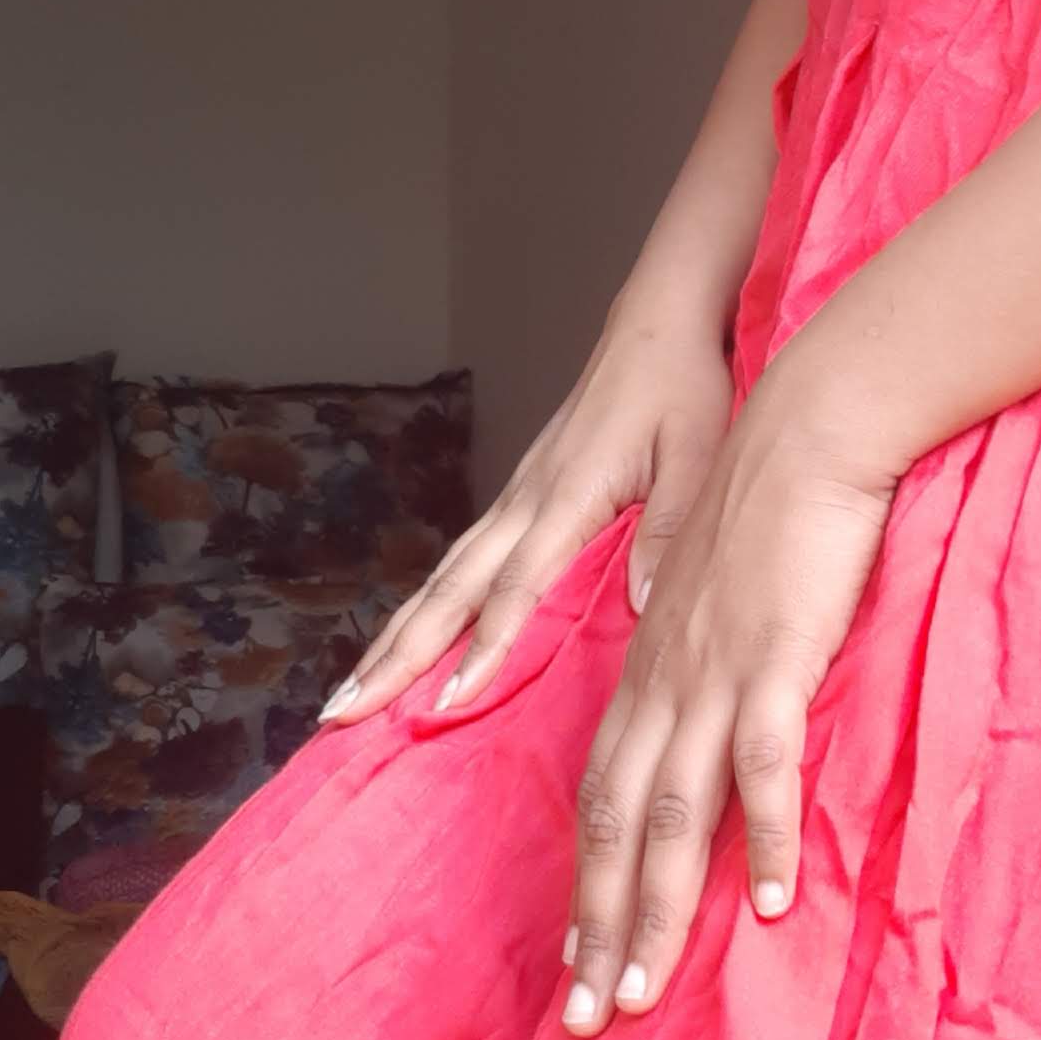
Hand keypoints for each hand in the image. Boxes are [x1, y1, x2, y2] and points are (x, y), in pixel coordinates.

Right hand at [317, 297, 736, 727]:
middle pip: (449, 590)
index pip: (515, 584)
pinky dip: (424, 607)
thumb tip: (639, 603)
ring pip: (442, 578)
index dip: (484, 644)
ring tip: (347, 696)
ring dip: (393, 638)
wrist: (655, 326)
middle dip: (396, 655)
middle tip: (343, 713)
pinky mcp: (519, 496)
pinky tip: (404, 640)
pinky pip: (459, 562)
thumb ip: (668, 527)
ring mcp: (515, 498)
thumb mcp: (697, 454)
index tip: (450, 699)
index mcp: (567, 496)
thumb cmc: (681, 389)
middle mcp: (525, 501)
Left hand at [560, 369, 898, 1033]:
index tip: (577, 961)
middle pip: (616, 824)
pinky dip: (764, 837)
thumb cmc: (774, 508)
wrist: (808, 427)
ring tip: (644, 993)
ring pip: (671, 813)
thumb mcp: (721, 598)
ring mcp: (713, 674)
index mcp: (648, 672)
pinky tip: (775, 904)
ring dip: (657, 911)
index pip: (599, 796)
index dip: (587, 884)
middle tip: (588, 1022)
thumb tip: (711, 729)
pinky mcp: (773, 657)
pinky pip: (763, 764)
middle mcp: (663, 683)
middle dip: (599, 930)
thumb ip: (706, 666)